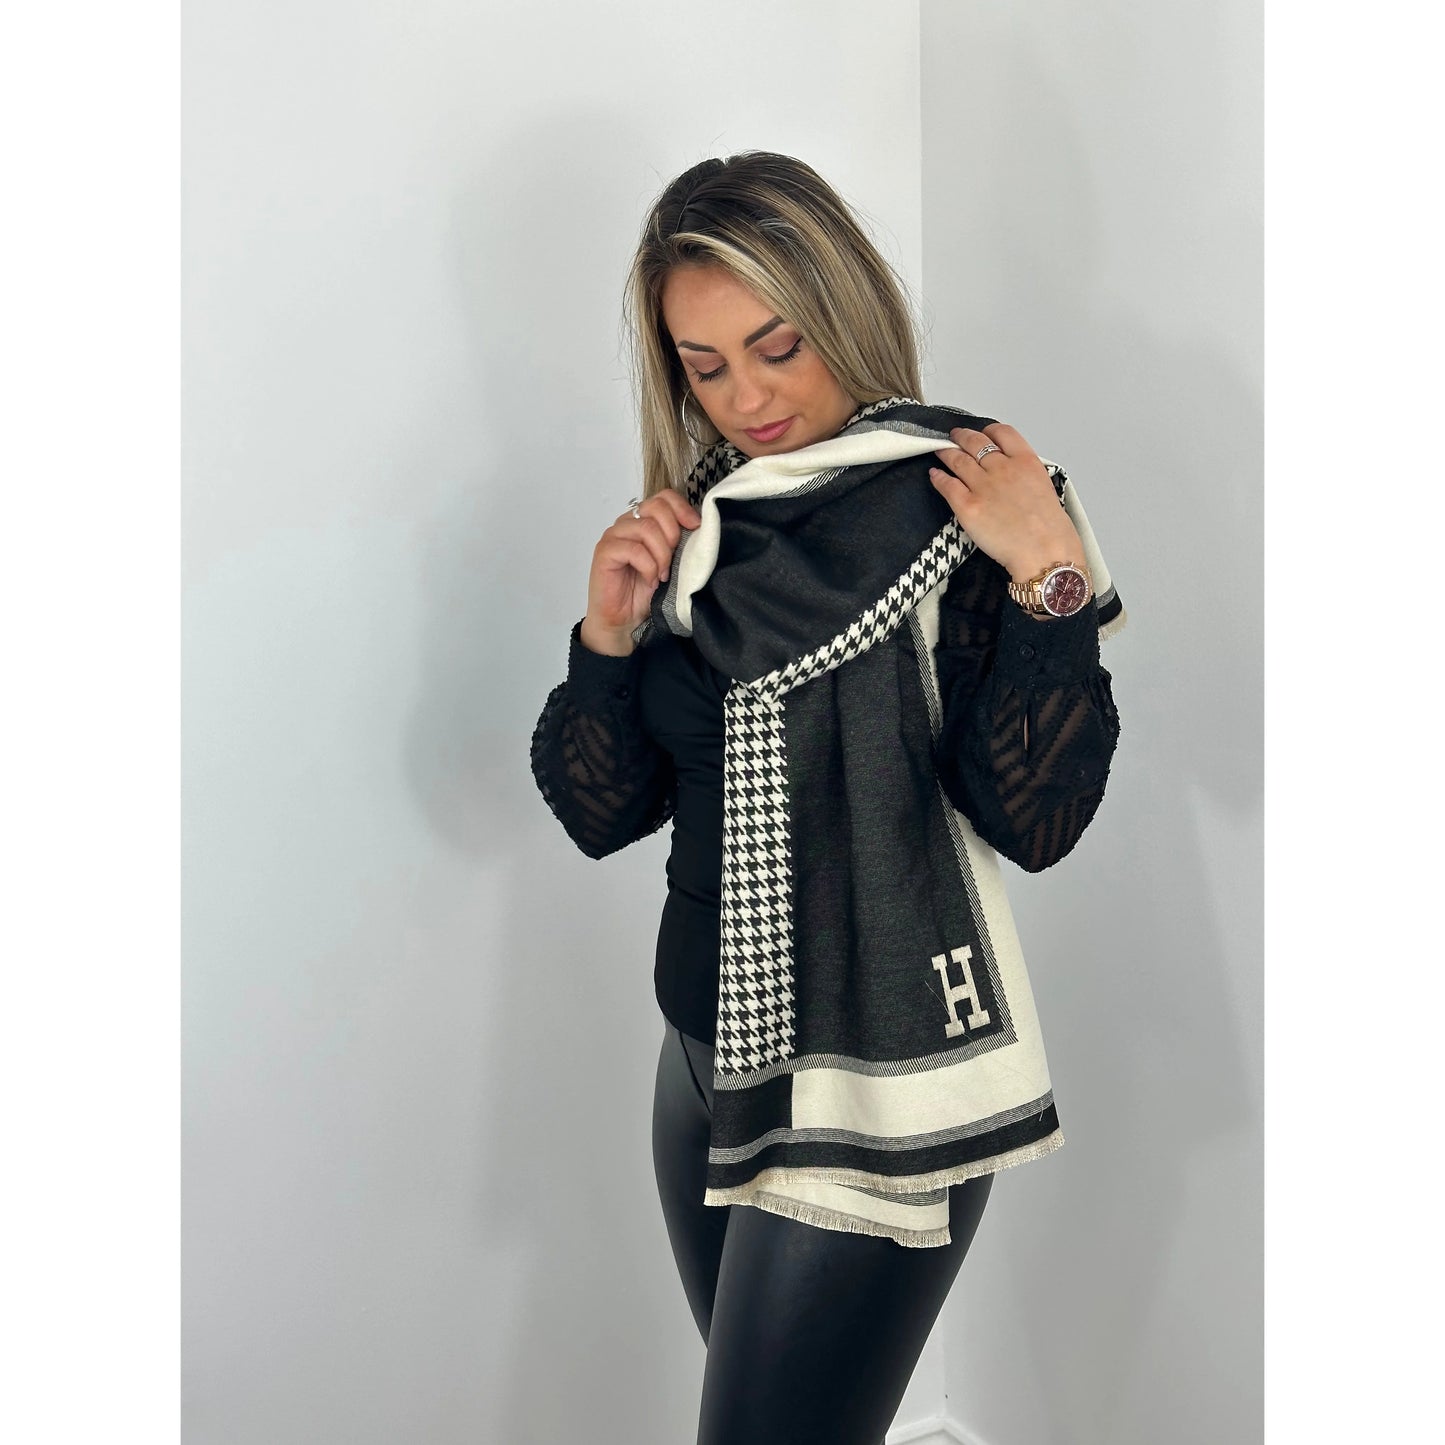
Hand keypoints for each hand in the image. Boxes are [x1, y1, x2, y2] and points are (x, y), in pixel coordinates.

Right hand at [581, 487, 700, 654]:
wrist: (625, 621)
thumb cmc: (646, 593)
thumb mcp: (670, 562)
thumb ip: (678, 541)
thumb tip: (699, 527)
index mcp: (644, 520)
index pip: (664, 496)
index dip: (682, 508)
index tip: (696, 528)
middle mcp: (627, 523)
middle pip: (656, 507)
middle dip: (672, 534)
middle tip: (673, 560)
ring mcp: (614, 535)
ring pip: (647, 528)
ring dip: (661, 555)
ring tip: (662, 575)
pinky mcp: (604, 551)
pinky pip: (634, 549)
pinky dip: (648, 567)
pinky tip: (650, 580)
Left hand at [929, 423, 1083, 584]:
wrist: (1042, 552)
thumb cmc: (1049, 528)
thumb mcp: (1045, 486)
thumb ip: (1025, 473)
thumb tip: (1012, 473)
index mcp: (1025, 461)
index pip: (1002, 433)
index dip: (988, 430)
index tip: (982, 433)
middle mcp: (1002, 468)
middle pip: (975, 442)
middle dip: (962, 437)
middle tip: (954, 436)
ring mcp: (983, 486)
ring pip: (958, 460)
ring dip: (946, 453)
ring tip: (940, 451)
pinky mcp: (967, 506)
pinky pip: (947, 485)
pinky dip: (938, 477)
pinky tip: (935, 474)